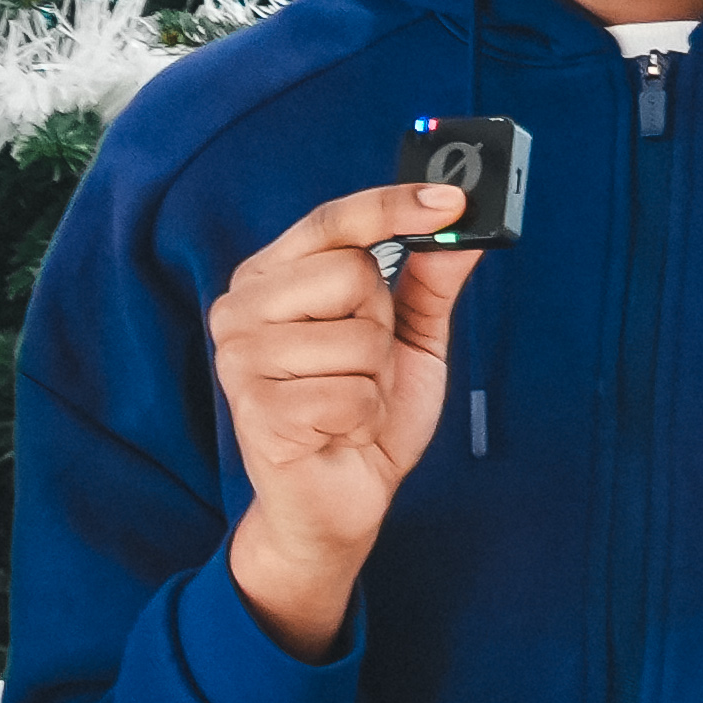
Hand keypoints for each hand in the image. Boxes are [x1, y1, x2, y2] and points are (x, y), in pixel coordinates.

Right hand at [210, 183, 484, 658]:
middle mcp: (240, 309)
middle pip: (351, 273)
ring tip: (349, 403)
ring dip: (374, 379)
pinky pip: (350, 394)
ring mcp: (241, 361)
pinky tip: (339, 431)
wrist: (338, 502)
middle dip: (380, 325)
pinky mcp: (257, 411)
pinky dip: (364, 418)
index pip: (331, 221)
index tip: (452, 199)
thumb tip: (461, 225)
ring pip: (357, 338)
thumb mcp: (408, 339)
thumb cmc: (363, 415)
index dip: (392, 205)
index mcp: (270, 278)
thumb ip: (428, 280)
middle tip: (364, 363)